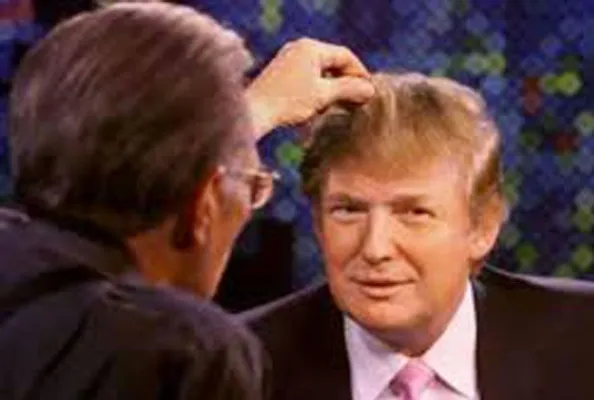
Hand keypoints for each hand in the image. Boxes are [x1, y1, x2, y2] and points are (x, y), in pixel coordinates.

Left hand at [246, 38, 374, 137]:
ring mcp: (288, 59)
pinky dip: (318, 88)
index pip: (344, 56)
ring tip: (341, 105)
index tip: (369, 91)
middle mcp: (298, 47)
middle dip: (346, 81)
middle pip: (332, 61)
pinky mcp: (280, 72)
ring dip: (332, 86)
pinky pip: (307, 75)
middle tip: (358, 99)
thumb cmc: (288, 102)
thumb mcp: (323, 96)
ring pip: (320, 70)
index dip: (360, 73)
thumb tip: (369, 89)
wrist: (254, 112)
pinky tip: (321, 105)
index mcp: (310, 47)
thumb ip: (348, 89)